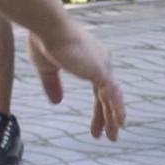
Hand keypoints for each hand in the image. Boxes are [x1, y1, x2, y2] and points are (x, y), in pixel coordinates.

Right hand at [28, 24, 125, 140]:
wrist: (47, 28)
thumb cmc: (44, 42)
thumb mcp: (47, 70)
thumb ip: (53, 86)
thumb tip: (57, 102)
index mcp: (90, 61)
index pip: (99, 90)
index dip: (98, 109)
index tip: (94, 126)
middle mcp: (100, 62)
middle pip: (107, 96)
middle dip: (107, 116)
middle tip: (108, 135)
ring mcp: (102, 66)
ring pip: (112, 98)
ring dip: (113, 118)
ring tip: (113, 136)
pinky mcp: (100, 71)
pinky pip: (112, 94)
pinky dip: (116, 109)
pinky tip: (120, 123)